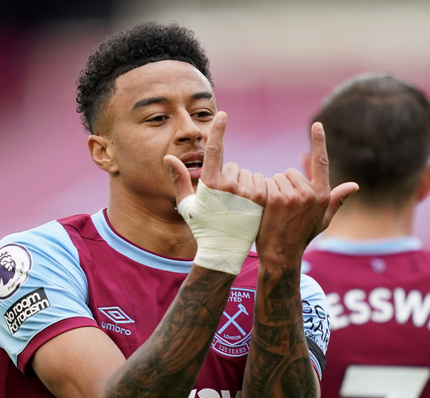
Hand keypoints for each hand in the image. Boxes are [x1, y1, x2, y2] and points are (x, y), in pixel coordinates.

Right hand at [163, 111, 266, 274]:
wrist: (224, 250)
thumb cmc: (202, 227)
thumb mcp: (186, 205)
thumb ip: (178, 179)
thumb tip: (168, 157)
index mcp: (209, 184)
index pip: (213, 150)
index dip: (218, 130)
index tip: (223, 114)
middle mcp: (228, 186)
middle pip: (233, 167)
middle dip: (230, 178)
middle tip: (225, 201)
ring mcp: (247, 192)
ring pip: (248, 174)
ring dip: (244, 185)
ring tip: (237, 206)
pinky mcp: (261, 198)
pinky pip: (261, 182)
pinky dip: (256, 190)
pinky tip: (249, 207)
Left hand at [256, 122, 358, 263]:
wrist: (281, 254)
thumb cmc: (302, 236)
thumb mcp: (323, 220)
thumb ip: (337, 199)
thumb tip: (355, 185)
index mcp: (323, 195)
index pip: (321, 162)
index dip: (319, 141)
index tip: (317, 124)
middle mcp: (311, 194)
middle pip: (291, 173)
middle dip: (285, 185)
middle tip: (284, 207)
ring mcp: (293, 196)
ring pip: (278, 178)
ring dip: (274, 190)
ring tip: (276, 210)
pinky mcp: (276, 198)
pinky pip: (267, 183)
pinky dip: (264, 192)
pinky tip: (266, 208)